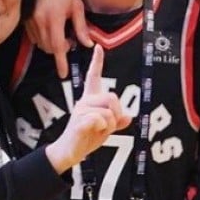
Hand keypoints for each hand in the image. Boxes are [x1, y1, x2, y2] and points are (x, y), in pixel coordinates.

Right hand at [31, 0, 89, 78]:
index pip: (57, 47)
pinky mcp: (24, 17)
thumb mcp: (77, 5)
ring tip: (61, 32)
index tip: (63, 74)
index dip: (60, 62)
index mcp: (54, 19)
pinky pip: (33, 36)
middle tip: (70, 41)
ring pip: (40, 43)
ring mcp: (30, 20)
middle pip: (48, 48)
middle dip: (59, 51)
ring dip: (51, 44)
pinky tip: (50, 28)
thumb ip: (81, 27)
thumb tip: (87, 43)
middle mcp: (39, 22)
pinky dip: (42, 38)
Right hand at [45, 45, 131, 172]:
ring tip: (98, 131)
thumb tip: (130, 118)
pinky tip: (93, 132)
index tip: (98, 47)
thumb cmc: (85, 138)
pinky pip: (100, 120)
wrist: (69, 152)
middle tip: (108, 126)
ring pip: (109, 111)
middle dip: (117, 114)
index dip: (97, 62)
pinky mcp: (79, 121)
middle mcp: (84, 101)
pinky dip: (102, 129)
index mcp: (90, 100)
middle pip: (112, 97)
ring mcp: (81, 110)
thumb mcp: (105, 129)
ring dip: (110, 125)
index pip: (93, 77)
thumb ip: (117, 122)